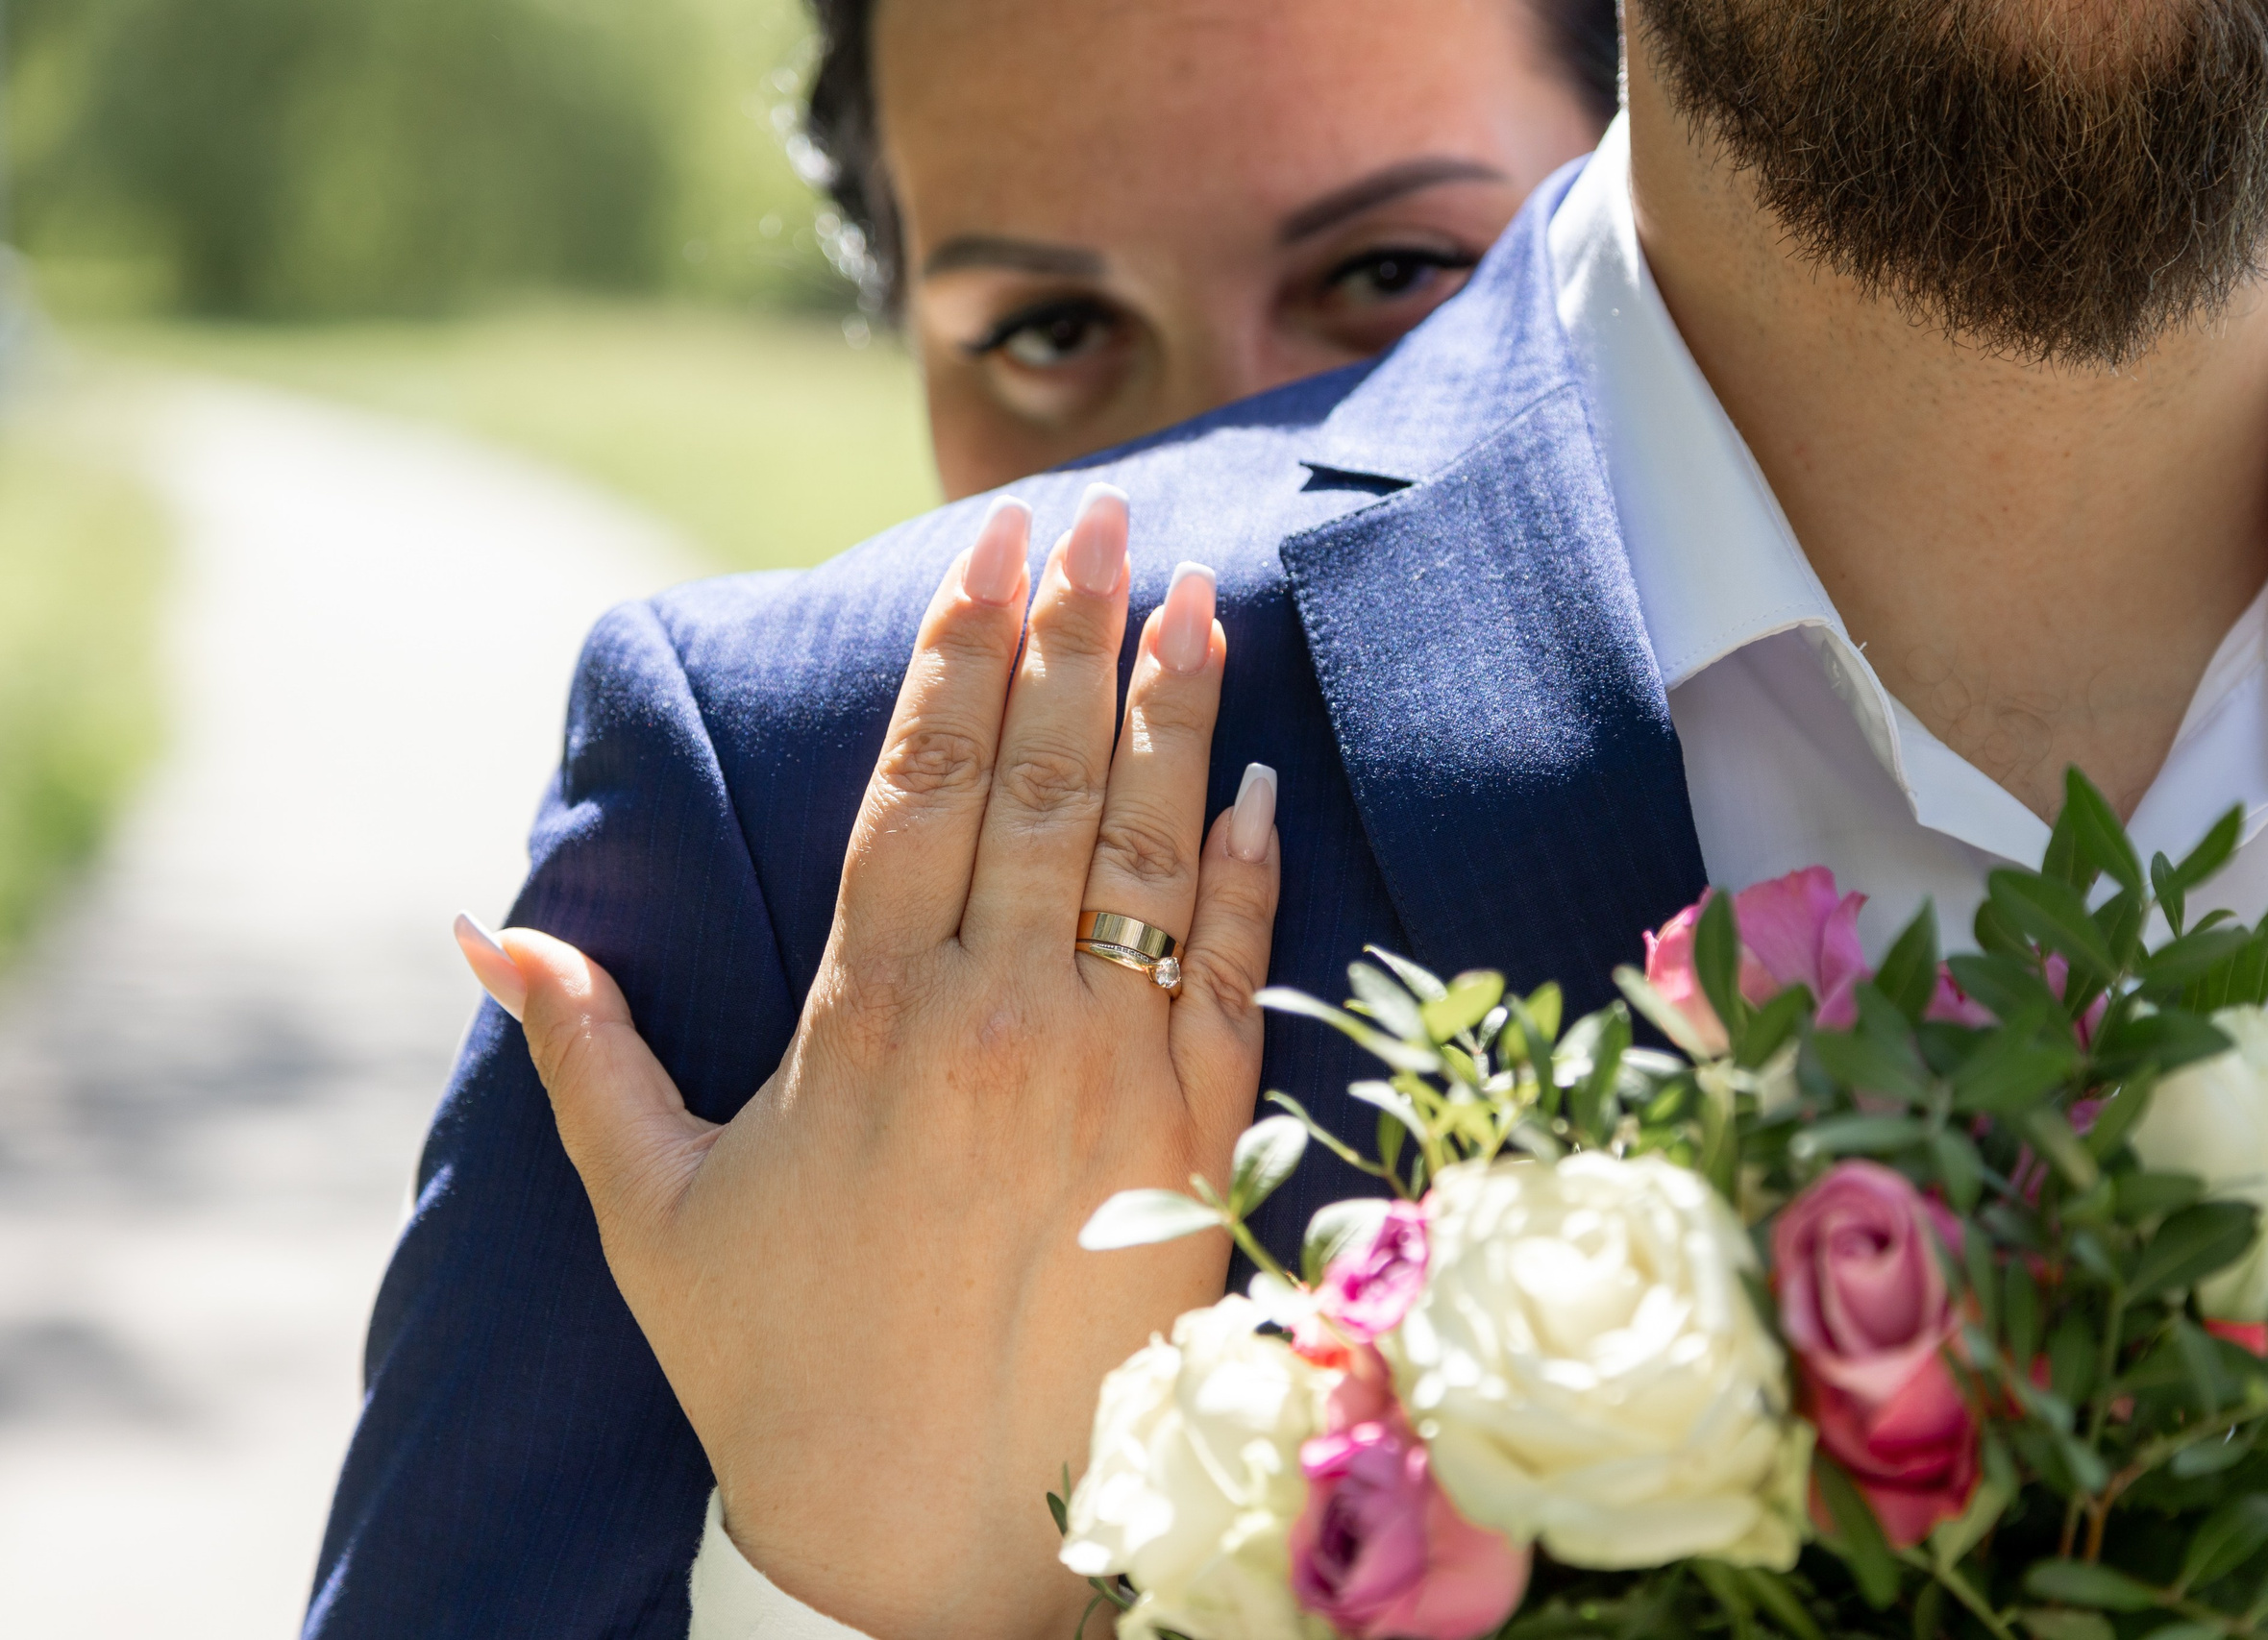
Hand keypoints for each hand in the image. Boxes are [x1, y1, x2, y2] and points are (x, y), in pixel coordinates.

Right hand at [456, 486, 1281, 1637]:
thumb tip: (478, 924)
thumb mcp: (650, 1203)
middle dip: (1081, 630)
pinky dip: (1252, 872)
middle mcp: (999, 1020)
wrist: (932, 1540)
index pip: (924, 781)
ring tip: (1199, 594)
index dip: (963, 649)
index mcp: (865, 1016)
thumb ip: (578, 1045)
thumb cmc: (777, 1366)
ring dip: (1177, 712)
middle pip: (1046, 780)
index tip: (995, 547)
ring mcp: (1112, 1075)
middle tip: (1111, 510)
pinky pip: (1236, 974)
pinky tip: (1259, 781)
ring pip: (1150, 851)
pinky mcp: (1198, 1142)